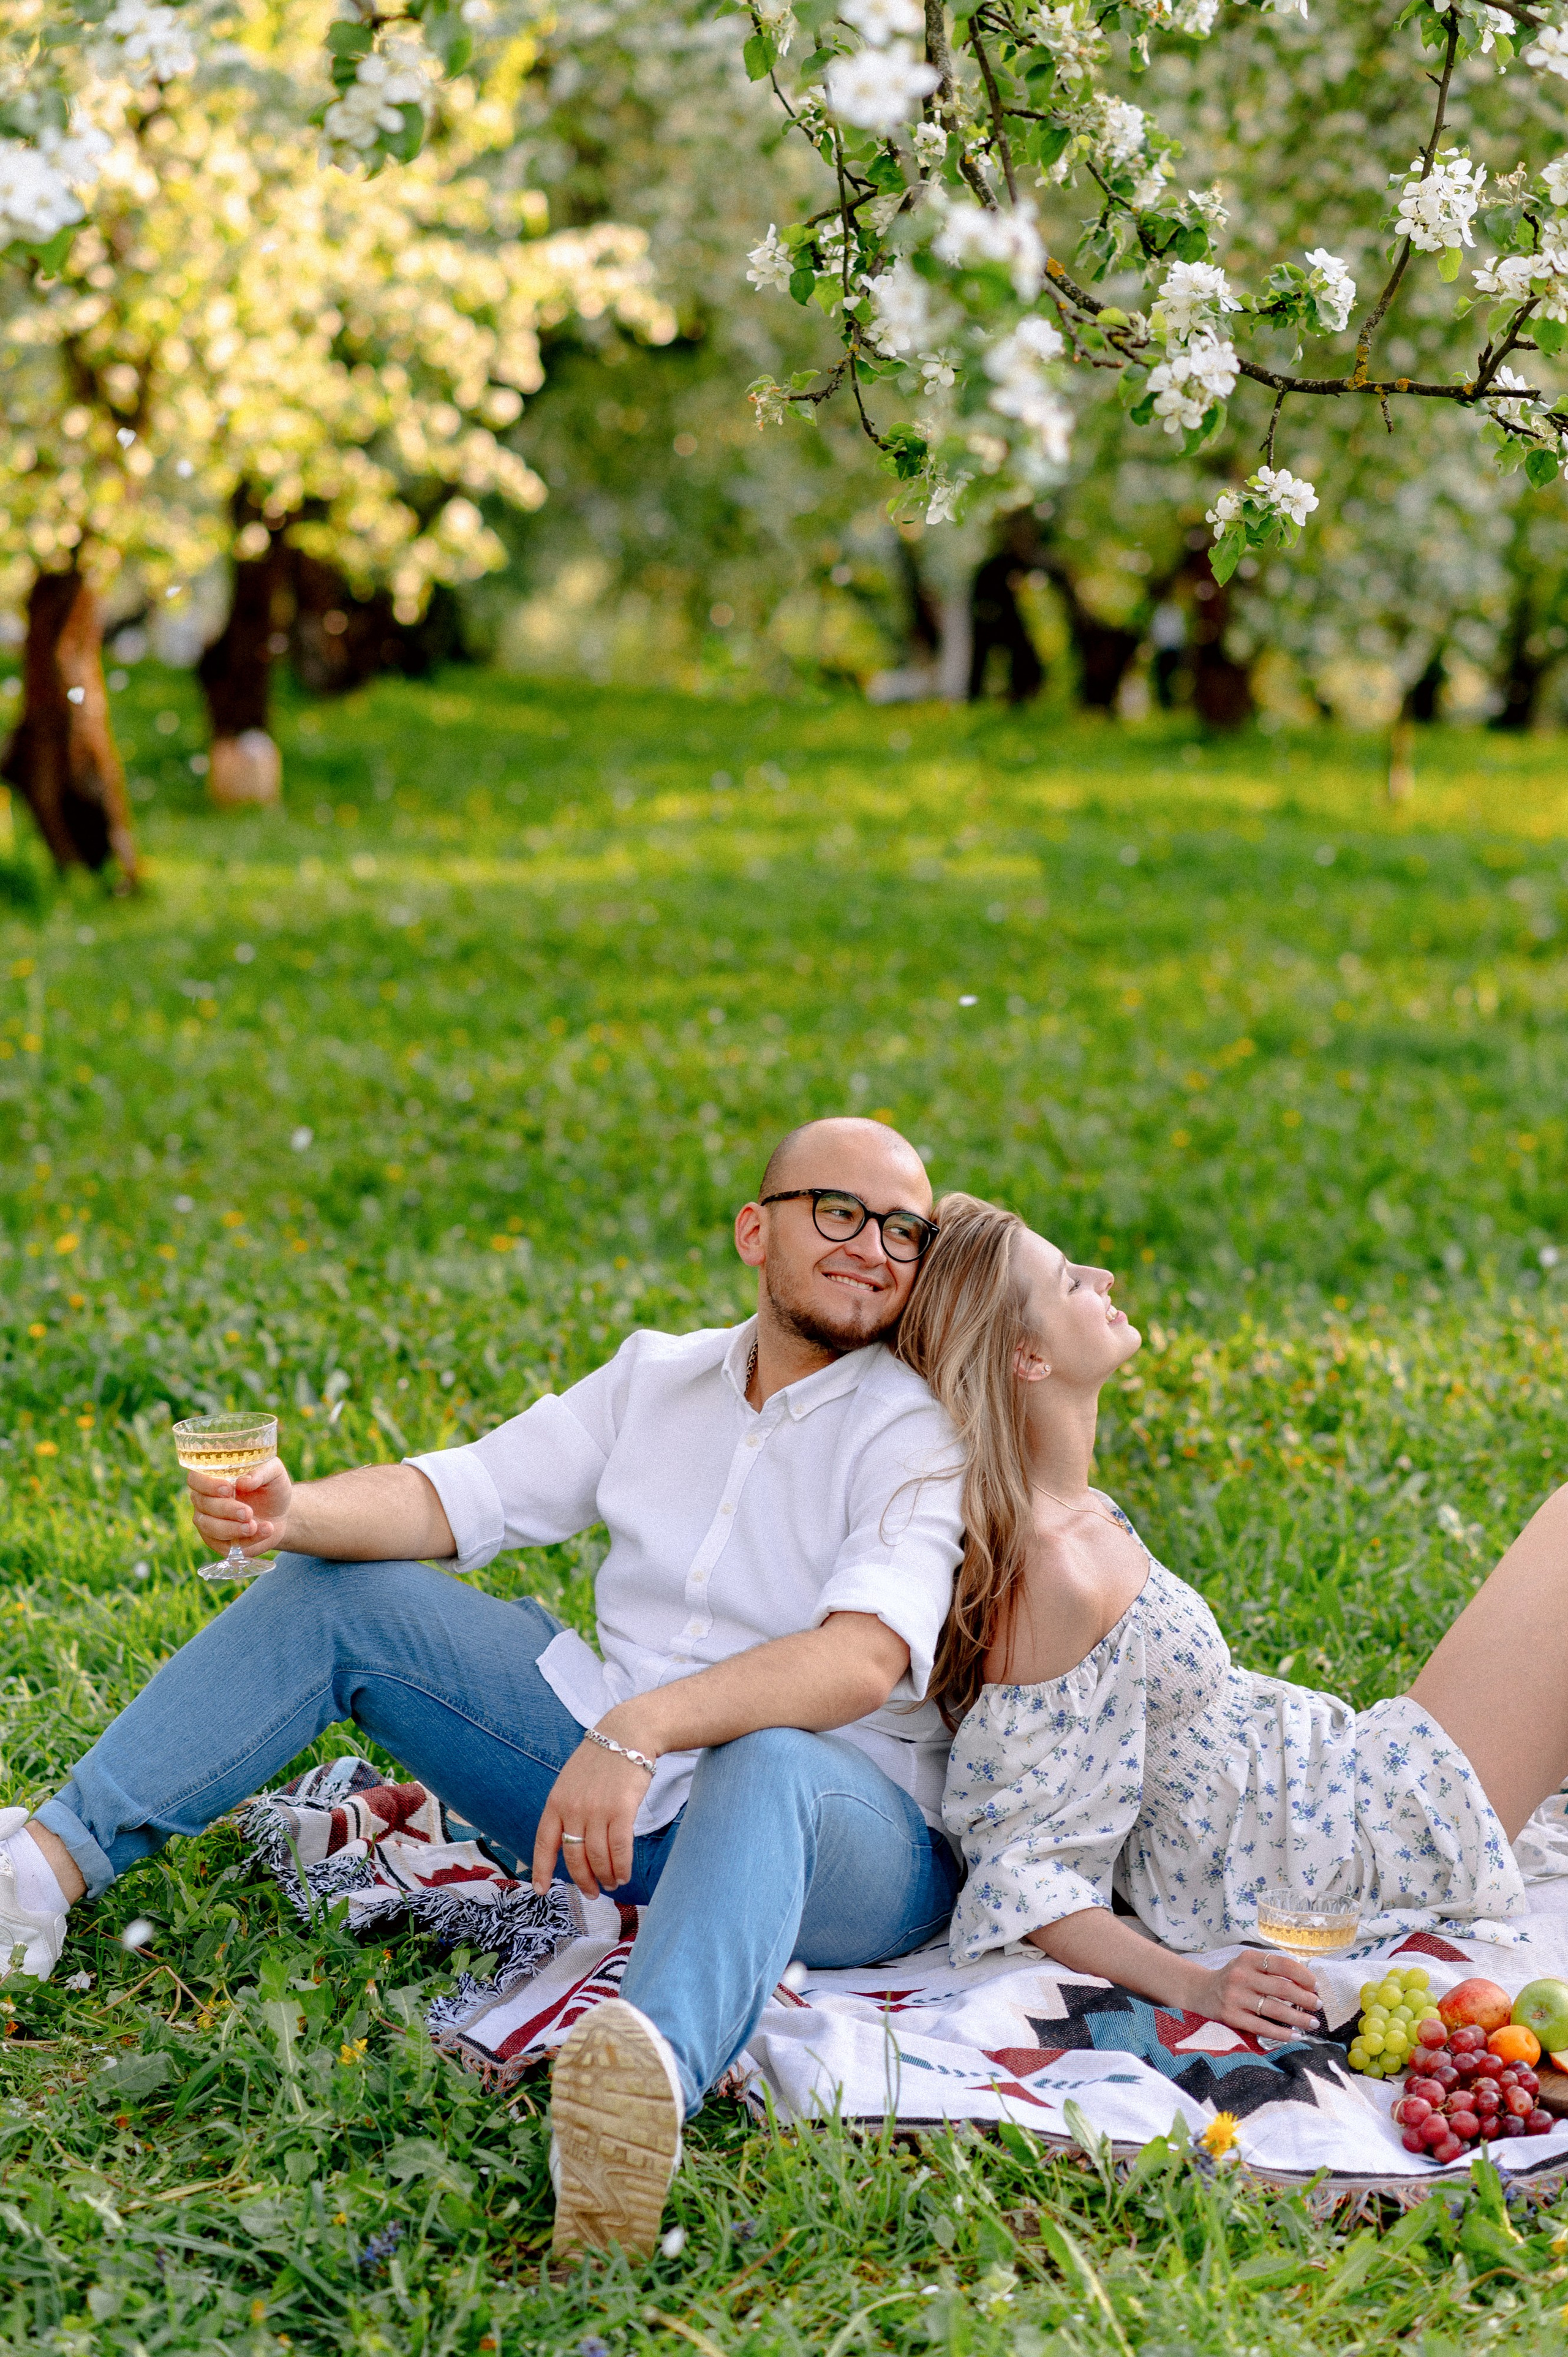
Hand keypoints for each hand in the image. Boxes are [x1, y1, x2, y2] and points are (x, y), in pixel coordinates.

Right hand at [187, 1453, 292, 1556]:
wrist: (282, 1515)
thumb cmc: (272, 1488)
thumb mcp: (274, 1473)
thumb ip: (261, 1472)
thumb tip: (243, 1482)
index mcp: (213, 1479)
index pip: (196, 1479)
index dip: (208, 1485)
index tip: (228, 1489)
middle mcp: (205, 1501)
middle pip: (203, 1505)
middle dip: (226, 1509)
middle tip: (248, 1512)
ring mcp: (209, 1523)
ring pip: (209, 1527)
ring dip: (232, 1528)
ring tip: (253, 1526)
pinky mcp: (219, 1544)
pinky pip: (225, 1545)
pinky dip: (246, 1540)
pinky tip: (264, 1531)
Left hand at [531, 1739, 651, 1899]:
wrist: (627, 1734)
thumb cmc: (600, 1760)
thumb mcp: (571, 1781)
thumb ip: (566, 1809)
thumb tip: (568, 1842)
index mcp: (556, 1801)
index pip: (544, 1842)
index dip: (541, 1869)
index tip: (540, 1890)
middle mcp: (573, 1808)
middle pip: (574, 1857)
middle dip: (583, 1880)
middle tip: (591, 1892)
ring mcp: (597, 1809)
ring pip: (597, 1857)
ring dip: (605, 1876)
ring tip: (611, 1884)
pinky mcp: (622, 1810)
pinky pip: (620, 1849)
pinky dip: (621, 1867)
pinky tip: (623, 1874)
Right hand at [1188, 1948, 1322, 2040]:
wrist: (1200, 1992)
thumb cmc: (1233, 1979)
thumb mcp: (1247, 1966)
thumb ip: (1271, 1971)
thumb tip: (1306, 1984)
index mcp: (1248, 1959)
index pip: (1282, 1964)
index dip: (1303, 1975)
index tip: (1315, 1986)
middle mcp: (1241, 1976)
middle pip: (1282, 1988)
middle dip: (1305, 1999)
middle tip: (1318, 2006)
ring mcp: (1235, 1997)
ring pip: (1275, 2009)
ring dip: (1298, 2018)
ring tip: (1312, 2023)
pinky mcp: (1231, 2016)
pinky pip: (1262, 2026)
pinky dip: (1282, 2033)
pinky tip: (1295, 2036)